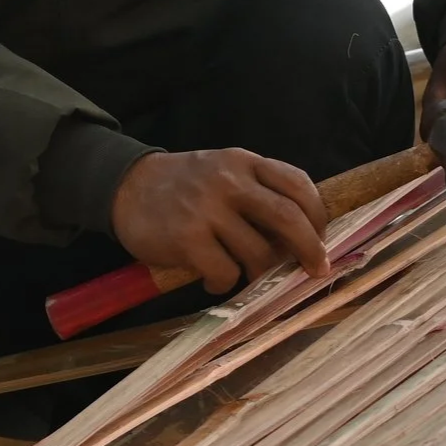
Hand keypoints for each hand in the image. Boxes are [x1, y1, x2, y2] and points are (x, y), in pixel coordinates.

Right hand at [109, 148, 329, 293]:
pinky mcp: (186, 238)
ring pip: (258, 252)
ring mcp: (206, 209)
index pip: (296, 184)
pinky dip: (224, 283)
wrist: (124, 187)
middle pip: (288, 218)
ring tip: (248, 276)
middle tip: (316, 269)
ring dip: (261, 273)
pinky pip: (225, 272)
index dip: (317, 215)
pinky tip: (212, 279)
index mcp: (242, 161)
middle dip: (310, 249)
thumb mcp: (222, 171)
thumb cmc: (182, 186)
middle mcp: (228, 181)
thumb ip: (257, 190)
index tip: (320, 237)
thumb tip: (301, 235)